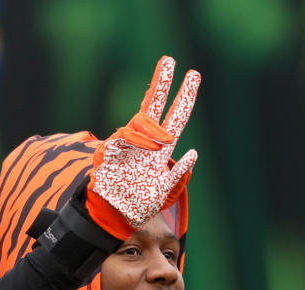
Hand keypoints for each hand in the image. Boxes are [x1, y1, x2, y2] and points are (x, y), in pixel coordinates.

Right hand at [87, 56, 199, 239]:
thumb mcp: (167, 193)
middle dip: (162, 83)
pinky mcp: (110, 148)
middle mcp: (145, 141)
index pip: (175, 117)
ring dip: (156, 128)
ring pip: (142, 120)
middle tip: (170, 60)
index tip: (193, 74)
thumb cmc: (141, 205)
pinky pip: (127, 135)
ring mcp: (127, 142)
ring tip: (166, 141)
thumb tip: (193, 153)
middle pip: (154, 105)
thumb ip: (180, 176)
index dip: (184, 97)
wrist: (115, 215)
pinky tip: (154, 146)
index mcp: (161, 148)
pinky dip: (142, 139)